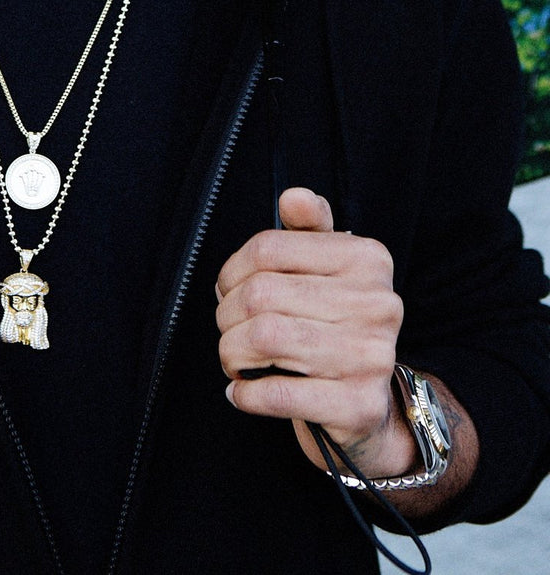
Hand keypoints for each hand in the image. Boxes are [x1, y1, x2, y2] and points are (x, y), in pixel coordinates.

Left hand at [215, 187, 415, 477]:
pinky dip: (247, 394)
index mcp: (367, 259)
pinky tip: (241, 391)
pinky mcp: (359, 405)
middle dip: (227, 316)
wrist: (371, 405)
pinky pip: (279, 394)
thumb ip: (308, 230)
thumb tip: (295, 197)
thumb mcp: (328, 269)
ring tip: (234, 358)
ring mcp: (372, 356)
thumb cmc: (337, 325)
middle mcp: (377, 304)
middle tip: (228, 330)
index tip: (228, 290)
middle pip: (259, 294)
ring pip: (263, 339)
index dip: (231, 270)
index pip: (268, 248)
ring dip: (231, 353)